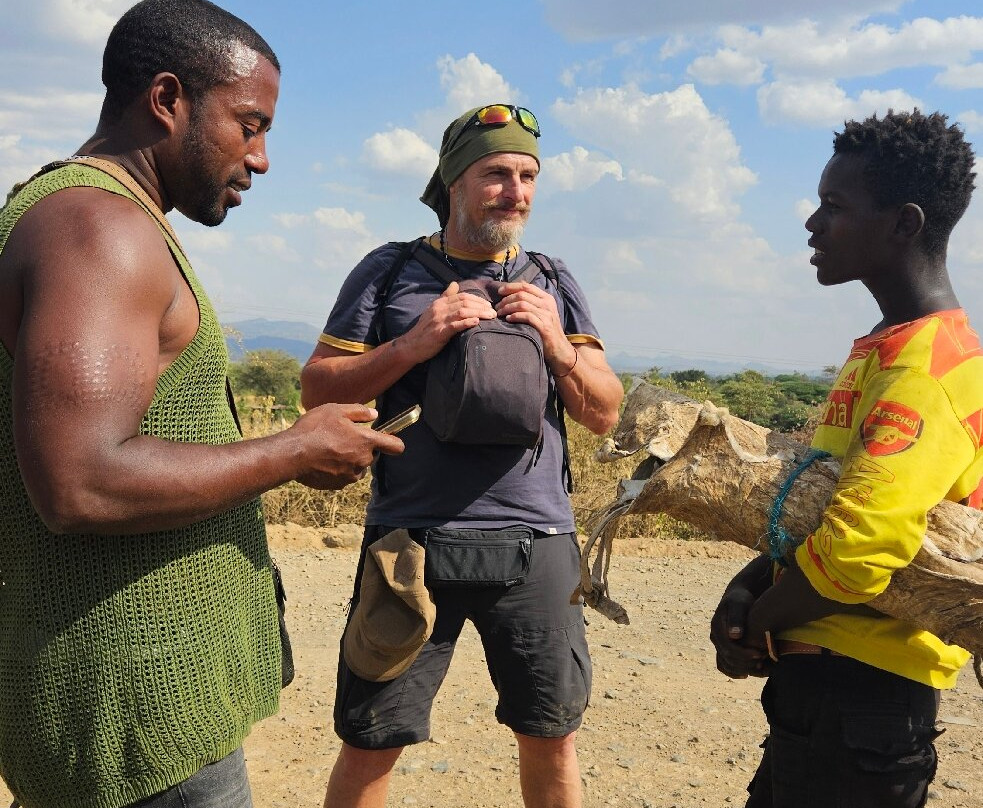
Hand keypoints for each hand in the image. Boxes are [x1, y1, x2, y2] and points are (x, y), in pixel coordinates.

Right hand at [289, 403, 403, 489]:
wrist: (292, 454)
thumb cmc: (314, 428)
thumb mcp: (336, 410)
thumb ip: (359, 412)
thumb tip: (374, 414)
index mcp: (367, 441)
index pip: (396, 447)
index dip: (394, 442)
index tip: (387, 438)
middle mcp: (363, 461)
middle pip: (372, 455)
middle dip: (362, 447)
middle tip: (343, 436)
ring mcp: (351, 475)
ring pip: (358, 466)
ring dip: (350, 459)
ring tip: (329, 448)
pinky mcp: (338, 485)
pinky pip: (344, 475)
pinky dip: (337, 468)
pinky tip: (322, 460)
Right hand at [401, 281, 496, 362]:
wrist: (411, 345)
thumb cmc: (425, 329)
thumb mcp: (434, 310)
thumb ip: (445, 297)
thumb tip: (455, 284)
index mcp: (440, 303)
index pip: (462, 296)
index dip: (477, 299)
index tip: (488, 305)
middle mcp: (440, 309)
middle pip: (465, 302)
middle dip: (481, 306)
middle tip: (493, 311)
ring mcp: (439, 320)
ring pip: (463, 312)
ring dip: (479, 313)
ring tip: (490, 317)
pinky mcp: (440, 332)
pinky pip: (456, 325)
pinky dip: (467, 322)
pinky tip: (476, 322)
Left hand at [495, 281, 574, 372]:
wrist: (559, 349)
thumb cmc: (547, 331)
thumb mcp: (542, 312)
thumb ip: (532, 302)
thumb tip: (514, 292)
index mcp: (546, 298)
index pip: (526, 286)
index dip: (511, 287)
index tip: (499, 291)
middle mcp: (547, 304)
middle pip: (522, 294)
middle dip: (506, 299)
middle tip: (497, 306)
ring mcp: (546, 314)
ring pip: (522, 304)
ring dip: (508, 307)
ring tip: (500, 313)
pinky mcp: (544, 326)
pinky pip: (526, 316)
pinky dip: (515, 316)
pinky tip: (508, 319)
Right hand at [710, 585, 771, 678]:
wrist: (737, 599)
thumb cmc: (741, 600)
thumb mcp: (739, 604)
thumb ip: (736, 618)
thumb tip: (734, 635)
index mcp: (716, 627)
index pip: (728, 647)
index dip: (744, 654)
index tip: (761, 654)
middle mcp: (715, 637)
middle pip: (727, 658)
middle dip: (746, 663)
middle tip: (763, 662)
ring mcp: (718, 644)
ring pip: (725, 664)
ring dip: (741, 669)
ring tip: (759, 668)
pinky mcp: (723, 648)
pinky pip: (724, 665)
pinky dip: (735, 672)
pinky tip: (748, 673)